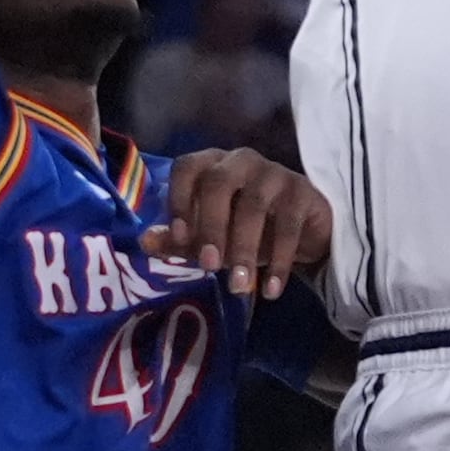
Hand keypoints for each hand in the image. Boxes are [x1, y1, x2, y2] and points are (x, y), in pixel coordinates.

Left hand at [150, 150, 332, 299]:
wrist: (304, 234)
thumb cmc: (247, 230)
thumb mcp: (211, 238)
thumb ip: (179, 240)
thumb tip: (145, 243)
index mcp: (211, 165)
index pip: (187, 167)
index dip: (179, 199)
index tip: (177, 238)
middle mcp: (240, 161)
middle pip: (219, 182)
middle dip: (210, 226)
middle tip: (208, 266)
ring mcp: (274, 172)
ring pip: (254, 204)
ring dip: (244, 249)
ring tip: (238, 286)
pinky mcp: (303, 192)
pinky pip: (289, 225)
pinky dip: (279, 261)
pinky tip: (271, 289)